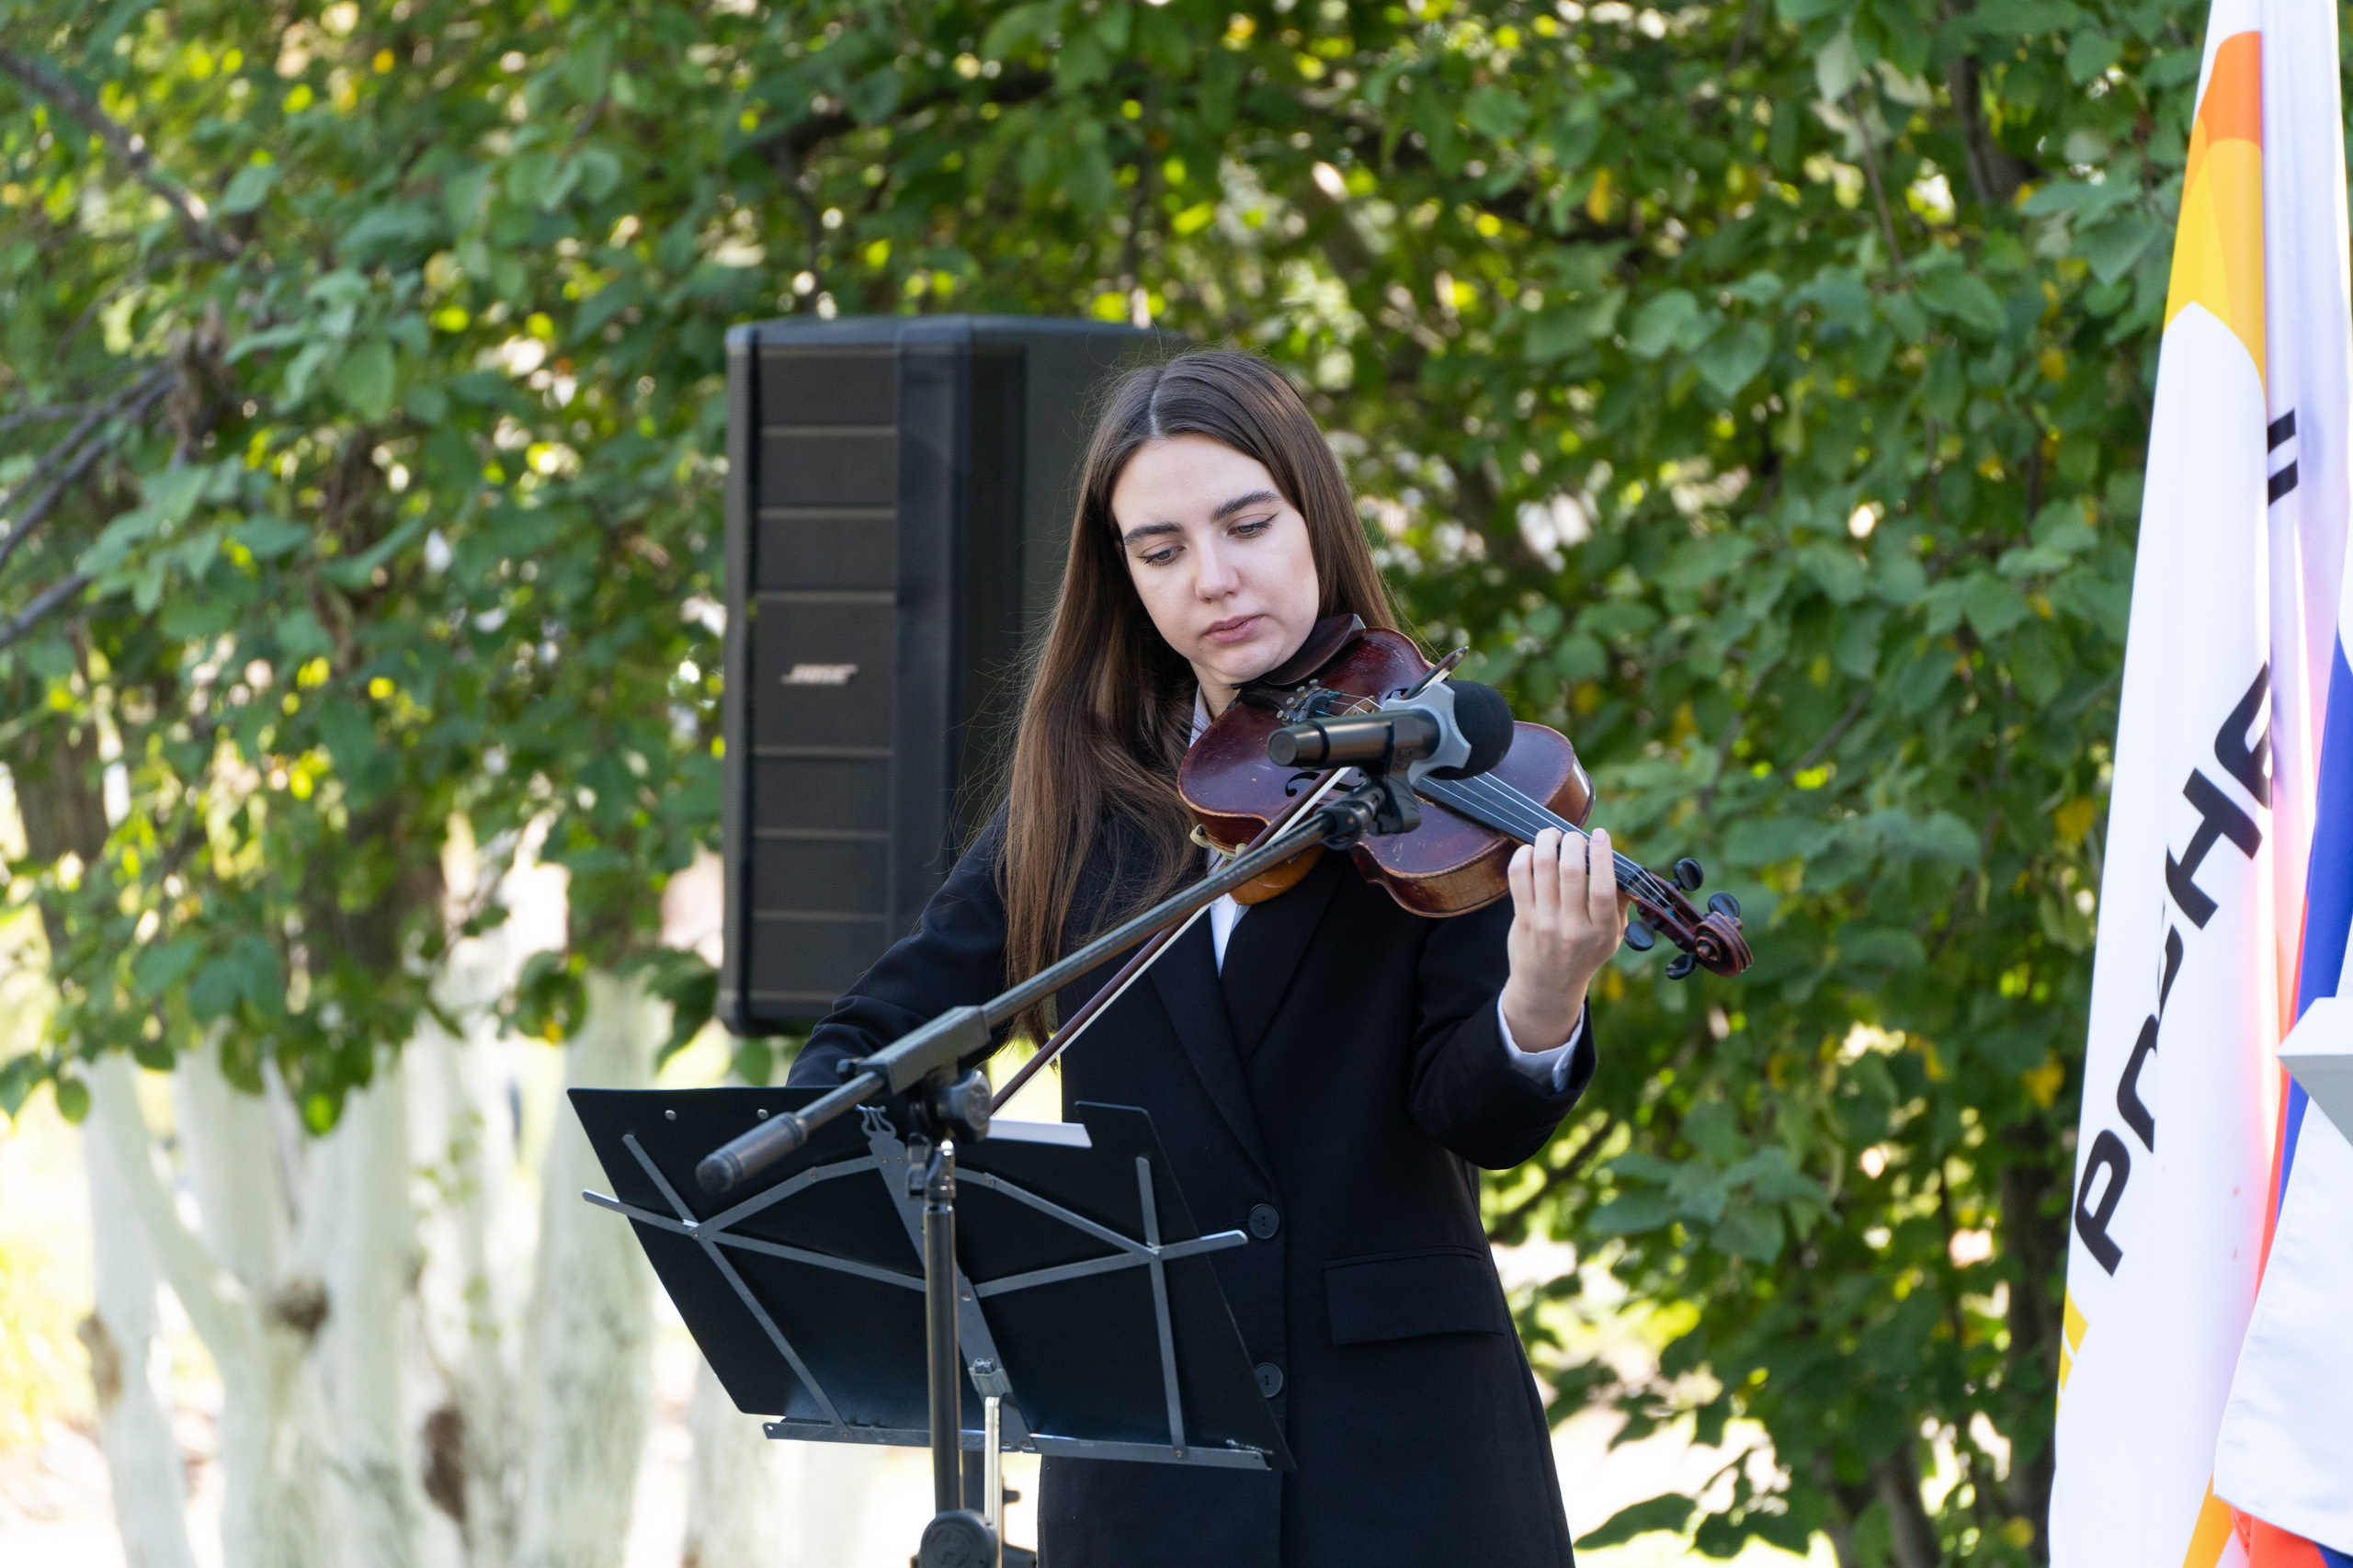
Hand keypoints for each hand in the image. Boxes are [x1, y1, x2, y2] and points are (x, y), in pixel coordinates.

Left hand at [1499, 827, 1629, 1053]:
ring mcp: (1545, 924)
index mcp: (1601, 930)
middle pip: (1570, 872)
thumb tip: (1625, 866)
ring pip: (1542, 869)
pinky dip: (1523, 856)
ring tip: (1551, 835)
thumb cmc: (1584, 955)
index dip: (1601, 854)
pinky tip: (1529, 851)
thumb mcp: (1612, 936)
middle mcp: (1573, 927)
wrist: (1548, 988)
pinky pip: (1518, 878)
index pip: (1602, 886)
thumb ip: (1620, 902)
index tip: (1600, 835)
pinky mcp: (1522, 920)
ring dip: (1546, 842)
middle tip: (1573, 835)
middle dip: (1572, 842)